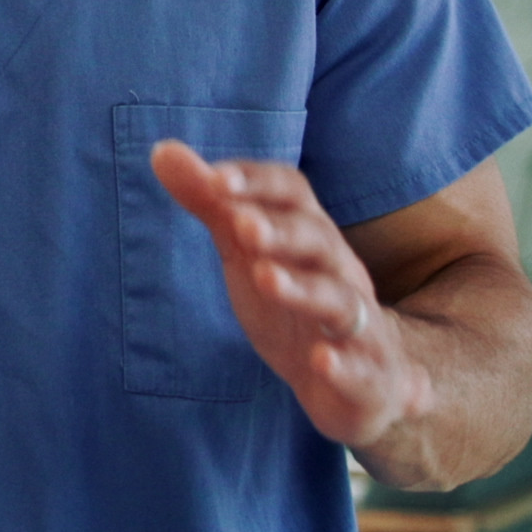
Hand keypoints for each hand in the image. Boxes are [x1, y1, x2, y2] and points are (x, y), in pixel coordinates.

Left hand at [150, 143, 430, 448]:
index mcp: (311, 237)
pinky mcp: (369, 377)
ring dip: (304, 288)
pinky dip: (342, 363)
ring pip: (339, 300)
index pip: (293, 193)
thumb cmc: (295, 305)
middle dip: (280, 230)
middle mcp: (340, 272)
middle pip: (317, 240)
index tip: (215, 179)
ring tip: (265, 278)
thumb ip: (212, 205)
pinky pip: (361, 368)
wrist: (367, 382)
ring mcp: (360, 325)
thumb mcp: (248, 253)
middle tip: (242, 226)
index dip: (257, 183)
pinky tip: (321, 361)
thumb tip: (161, 150)